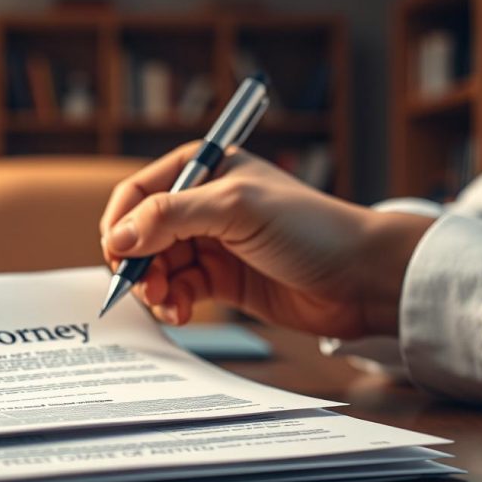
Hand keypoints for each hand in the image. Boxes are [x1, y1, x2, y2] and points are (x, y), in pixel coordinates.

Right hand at [99, 142, 433, 338]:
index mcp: (204, 169)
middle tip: (146, 288)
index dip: (122, 224)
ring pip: (157, 266)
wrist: (362, 278)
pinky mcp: (222, 279)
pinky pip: (179, 290)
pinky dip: (172, 303)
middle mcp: (202, 203)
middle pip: (142, 234)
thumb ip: (171, 217)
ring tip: (167, 303)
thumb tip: (118, 237)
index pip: (139, 193)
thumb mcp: (236, 209)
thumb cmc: (311, 228)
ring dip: (154, 287)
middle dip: (138, 263)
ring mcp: (211, 242)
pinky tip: (180, 312)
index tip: (118, 257)